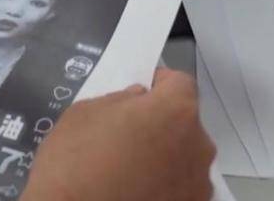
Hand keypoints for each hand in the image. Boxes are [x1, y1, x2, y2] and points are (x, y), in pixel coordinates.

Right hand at [21, 68, 216, 200]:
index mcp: (175, 111)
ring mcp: (198, 183)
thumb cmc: (75, 162)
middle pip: (184, 123)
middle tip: (128, 136)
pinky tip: (135, 191)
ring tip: (130, 170)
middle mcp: (198, 145)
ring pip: (184, 157)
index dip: (159, 84)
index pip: (179, 83)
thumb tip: (137, 100)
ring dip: (165, 157)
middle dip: (161, 124)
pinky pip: (181, 187)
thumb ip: (119, 100)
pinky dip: (165, 186)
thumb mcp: (83, 114)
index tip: (140, 93)